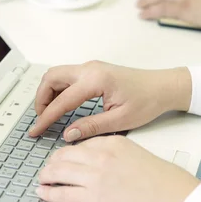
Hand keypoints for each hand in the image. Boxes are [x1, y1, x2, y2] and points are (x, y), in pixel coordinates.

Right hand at [30, 61, 191, 139]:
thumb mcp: (120, 120)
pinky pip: (67, 76)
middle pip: (51, 78)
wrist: (163, 87)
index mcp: (96, 80)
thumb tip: (68, 134)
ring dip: (48, 93)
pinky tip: (61, 106)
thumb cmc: (148, 101)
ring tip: (49, 115)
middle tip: (41, 120)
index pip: (61, 100)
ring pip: (57, 75)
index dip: (46, 118)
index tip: (36, 130)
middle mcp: (90, 69)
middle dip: (41, 99)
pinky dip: (58, 89)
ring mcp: (91, 67)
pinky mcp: (94, 70)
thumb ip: (91, 126)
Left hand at [37, 136, 199, 201]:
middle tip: (48, 168)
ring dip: (46, 176)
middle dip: (52, 162)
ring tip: (42, 179)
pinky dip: (49, 193)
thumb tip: (99, 163)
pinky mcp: (94, 198)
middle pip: (65, 155)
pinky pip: (62, 193)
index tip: (63, 157)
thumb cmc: (163, 181)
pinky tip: (44, 193)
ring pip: (58, 171)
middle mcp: (101, 156)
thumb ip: (115, 155)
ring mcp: (96, 177)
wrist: (173, 199)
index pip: (81, 143)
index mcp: (113, 143)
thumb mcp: (137, 155)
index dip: (68, 152)